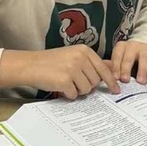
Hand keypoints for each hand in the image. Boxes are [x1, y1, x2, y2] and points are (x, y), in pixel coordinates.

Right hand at [0, 46, 118, 98]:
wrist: (30, 65)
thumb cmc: (51, 62)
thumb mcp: (73, 55)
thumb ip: (92, 62)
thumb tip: (112, 67)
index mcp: (84, 51)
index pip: (103, 68)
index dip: (111, 81)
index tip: (116, 90)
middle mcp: (80, 58)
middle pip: (95, 81)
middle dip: (87, 85)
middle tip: (73, 81)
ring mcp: (72, 69)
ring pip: (86, 89)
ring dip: (77, 90)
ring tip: (65, 82)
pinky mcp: (64, 81)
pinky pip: (74, 94)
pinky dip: (67, 94)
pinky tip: (59, 86)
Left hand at [110, 40, 146, 85]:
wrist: (143, 50)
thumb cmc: (129, 58)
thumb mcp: (120, 61)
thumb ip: (117, 69)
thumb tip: (113, 81)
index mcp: (121, 47)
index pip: (117, 56)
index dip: (116, 67)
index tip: (116, 78)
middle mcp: (132, 46)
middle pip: (128, 58)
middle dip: (126, 69)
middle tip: (125, 80)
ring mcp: (145, 49)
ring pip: (143, 59)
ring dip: (141, 71)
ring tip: (140, 81)